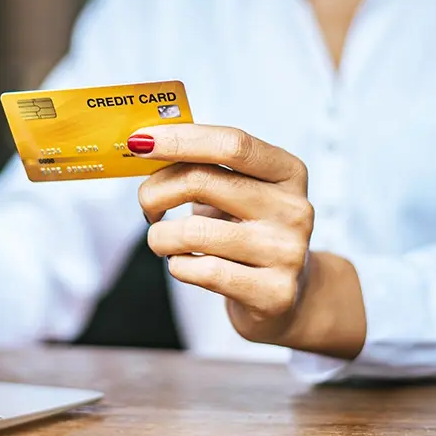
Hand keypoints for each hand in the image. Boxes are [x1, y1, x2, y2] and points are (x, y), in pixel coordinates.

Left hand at [132, 124, 364, 357]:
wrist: (285, 296)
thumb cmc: (248, 233)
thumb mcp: (238, 192)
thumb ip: (204, 167)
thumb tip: (146, 144)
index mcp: (287, 172)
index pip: (231, 144)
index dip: (181, 139)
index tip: (141, 142)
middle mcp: (293, 209)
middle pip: (203, 181)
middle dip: (156, 191)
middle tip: (146, 204)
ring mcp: (286, 253)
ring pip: (193, 232)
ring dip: (160, 237)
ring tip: (162, 241)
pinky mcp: (273, 293)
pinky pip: (202, 271)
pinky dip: (178, 266)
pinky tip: (185, 264)